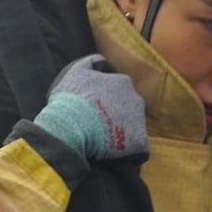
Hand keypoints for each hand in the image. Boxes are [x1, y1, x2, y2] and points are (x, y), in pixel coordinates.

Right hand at [33, 54, 147, 160]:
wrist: (72, 126)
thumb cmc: (72, 98)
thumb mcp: (77, 71)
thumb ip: (91, 62)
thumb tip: (101, 61)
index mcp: (123, 82)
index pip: (119, 89)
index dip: (106, 98)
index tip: (95, 106)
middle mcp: (136, 99)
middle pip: (129, 107)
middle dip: (118, 113)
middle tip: (100, 122)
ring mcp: (140, 121)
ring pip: (134, 125)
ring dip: (123, 130)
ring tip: (105, 138)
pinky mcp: (140, 141)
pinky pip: (138, 145)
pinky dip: (128, 148)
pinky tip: (114, 151)